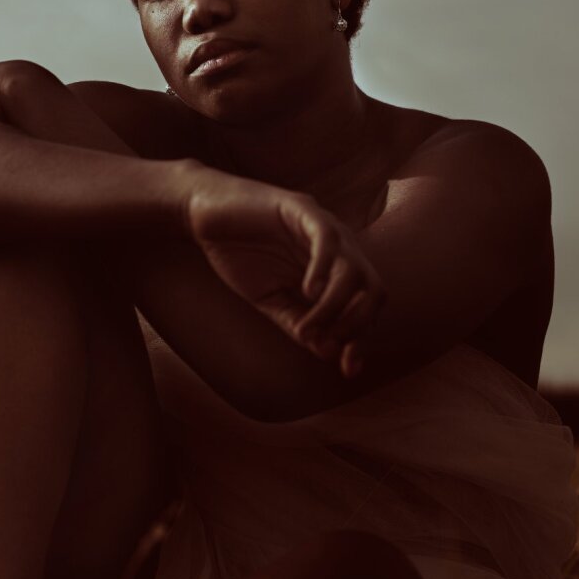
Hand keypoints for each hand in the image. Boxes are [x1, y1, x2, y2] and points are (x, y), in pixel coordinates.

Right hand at [184, 170, 384, 377]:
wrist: (204, 216)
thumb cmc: (239, 254)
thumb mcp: (270, 300)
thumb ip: (299, 322)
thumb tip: (330, 353)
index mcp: (334, 270)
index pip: (366, 306)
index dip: (362, 339)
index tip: (347, 369)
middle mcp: (338, 248)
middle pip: (374, 289)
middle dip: (358, 325)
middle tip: (328, 344)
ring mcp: (323, 226)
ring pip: (354, 270)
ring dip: (336, 307)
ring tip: (307, 326)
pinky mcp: (301, 208)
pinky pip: (327, 239)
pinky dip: (324, 269)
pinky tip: (309, 291)